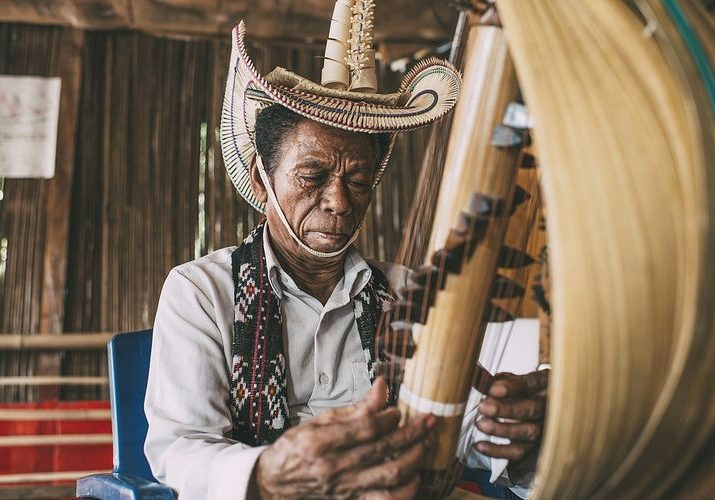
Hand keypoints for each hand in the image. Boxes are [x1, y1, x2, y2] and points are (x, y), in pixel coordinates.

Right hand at [254, 377, 435, 498]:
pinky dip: (405, 490)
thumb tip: (382, 386)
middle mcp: (334, 468)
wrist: (275, 484)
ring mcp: (344, 490)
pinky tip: (415, 475)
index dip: (388, 417)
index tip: (399, 410)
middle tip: (429, 421)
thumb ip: (354, 408)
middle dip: (412, 433)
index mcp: (321, 443)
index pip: (365, 428)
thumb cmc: (296, 450)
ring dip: (414, 459)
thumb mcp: (319, 422)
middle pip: (383, 450)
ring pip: (390, 477)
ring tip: (426, 444)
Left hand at [474, 369, 548, 465]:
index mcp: (543, 384)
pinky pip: (519, 451)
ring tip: (481, 424)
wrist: (541, 405)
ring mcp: (543, 427)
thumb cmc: (523, 389)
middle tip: (484, 407)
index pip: (530, 383)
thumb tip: (478, 377)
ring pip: (529, 432)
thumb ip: (495, 380)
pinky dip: (498, 451)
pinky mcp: (534, 445)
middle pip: (532, 409)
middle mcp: (547, 406)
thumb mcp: (512, 379)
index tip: (493, 389)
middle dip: (506, 409)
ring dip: (502, 430)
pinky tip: (480, 445)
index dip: (512, 387)